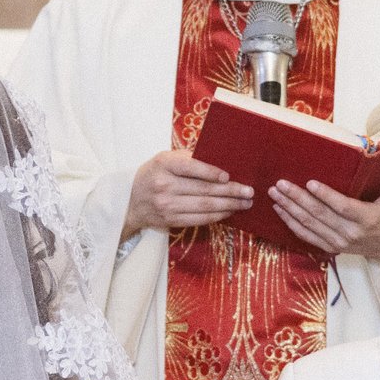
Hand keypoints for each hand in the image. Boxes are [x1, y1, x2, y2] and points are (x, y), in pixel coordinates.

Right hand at [126, 149, 252, 234]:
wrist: (130, 200)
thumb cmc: (154, 173)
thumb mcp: (165, 158)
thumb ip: (189, 158)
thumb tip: (221, 161)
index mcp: (164, 164)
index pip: (191, 167)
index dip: (211, 172)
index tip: (228, 176)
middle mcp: (164, 185)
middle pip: (203, 190)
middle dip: (230, 192)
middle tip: (248, 192)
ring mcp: (167, 206)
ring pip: (204, 207)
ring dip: (228, 206)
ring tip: (244, 203)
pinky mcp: (171, 220)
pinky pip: (199, 219)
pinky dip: (217, 216)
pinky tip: (229, 211)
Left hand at [268, 154, 379, 274]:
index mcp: (367, 219)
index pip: (343, 207)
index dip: (325, 196)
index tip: (310, 182)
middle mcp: (350, 233)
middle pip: (320, 215)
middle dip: (297, 199)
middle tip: (281, 184)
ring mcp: (339, 242)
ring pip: (310, 226)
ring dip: (290, 210)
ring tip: (276, 194)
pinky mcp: (331, 247)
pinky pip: (307, 237)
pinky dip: (292, 224)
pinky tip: (280, 211)